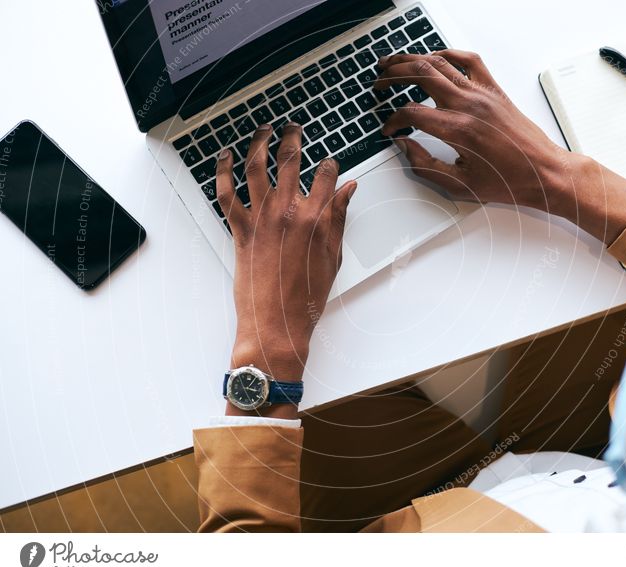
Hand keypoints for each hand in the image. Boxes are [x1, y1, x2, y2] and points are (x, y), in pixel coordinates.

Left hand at [216, 123, 356, 396]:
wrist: (276, 324)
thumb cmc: (306, 298)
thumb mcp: (333, 256)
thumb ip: (339, 218)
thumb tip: (348, 190)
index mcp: (315, 219)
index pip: (326, 176)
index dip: (330, 165)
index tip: (330, 163)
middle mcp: (287, 213)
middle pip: (290, 162)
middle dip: (292, 138)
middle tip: (293, 128)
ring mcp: (261, 220)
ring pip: (257, 168)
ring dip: (259, 143)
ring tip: (262, 130)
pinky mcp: (240, 231)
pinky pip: (226, 194)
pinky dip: (223, 172)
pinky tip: (225, 157)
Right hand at [375, 50, 625, 242]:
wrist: (545, 173)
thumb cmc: (509, 182)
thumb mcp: (460, 186)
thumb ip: (426, 166)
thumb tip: (406, 148)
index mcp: (458, 131)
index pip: (411, 113)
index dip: (393, 121)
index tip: (390, 129)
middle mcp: (469, 106)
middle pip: (420, 76)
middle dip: (394, 76)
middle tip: (379, 82)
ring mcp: (483, 95)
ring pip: (440, 64)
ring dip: (413, 60)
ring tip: (395, 64)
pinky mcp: (495, 91)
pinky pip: (469, 61)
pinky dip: (448, 55)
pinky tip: (435, 57)